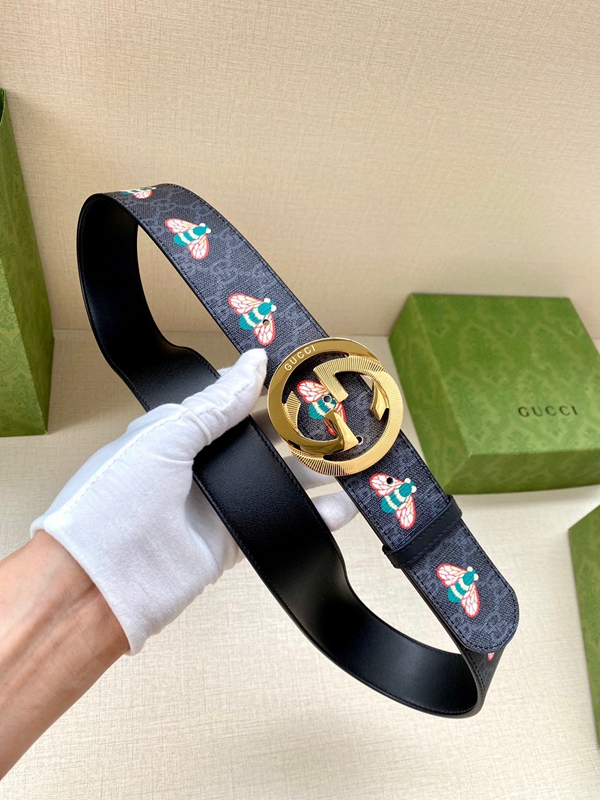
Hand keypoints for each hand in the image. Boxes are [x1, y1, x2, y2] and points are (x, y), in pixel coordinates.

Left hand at [31, 349, 356, 653]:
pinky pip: (279, 521)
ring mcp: (219, 503)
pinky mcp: (233, 542)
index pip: (232, 399)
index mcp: (177, 430)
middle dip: (299, 427)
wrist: (98, 585)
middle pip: (261, 439)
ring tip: (351, 457)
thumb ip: (215, 404)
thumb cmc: (110, 503)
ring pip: (277, 480)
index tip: (305, 374)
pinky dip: (312, 516)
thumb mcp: (165, 437)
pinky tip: (340, 507)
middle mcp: (200, 465)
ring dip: (313, 470)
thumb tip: (253, 362)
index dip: (268, 387)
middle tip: (340, 415)